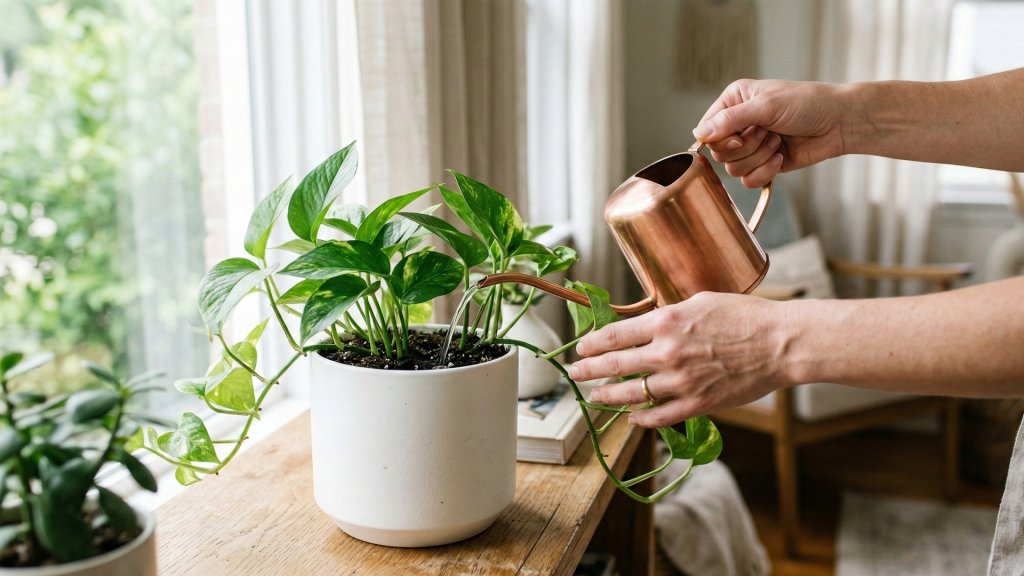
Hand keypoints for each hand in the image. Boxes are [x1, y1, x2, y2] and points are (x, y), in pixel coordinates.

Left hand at [568, 292, 792, 427]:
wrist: (780, 343)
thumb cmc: (744, 316)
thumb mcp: (699, 301)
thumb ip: (669, 315)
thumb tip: (646, 325)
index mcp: (666, 321)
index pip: (615, 335)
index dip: (592, 343)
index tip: (582, 348)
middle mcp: (667, 352)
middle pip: (614, 364)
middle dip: (589, 370)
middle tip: (574, 373)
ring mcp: (681, 381)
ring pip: (631, 394)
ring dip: (608, 396)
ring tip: (595, 397)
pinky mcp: (697, 403)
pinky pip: (660, 416)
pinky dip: (641, 419)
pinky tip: (632, 418)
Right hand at [694, 79, 847, 187]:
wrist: (838, 123)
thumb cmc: (807, 103)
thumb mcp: (766, 106)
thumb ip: (730, 120)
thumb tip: (698, 134)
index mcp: (733, 102)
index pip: (707, 130)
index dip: (721, 140)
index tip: (742, 136)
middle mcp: (738, 124)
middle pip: (719, 153)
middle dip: (746, 148)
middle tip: (768, 133)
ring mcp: (751, 146)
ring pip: (733, 170)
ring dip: (759, 158)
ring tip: (778, 142)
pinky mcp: (763, 164)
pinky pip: (748, 181)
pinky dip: (766, 172)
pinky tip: (781, 157)